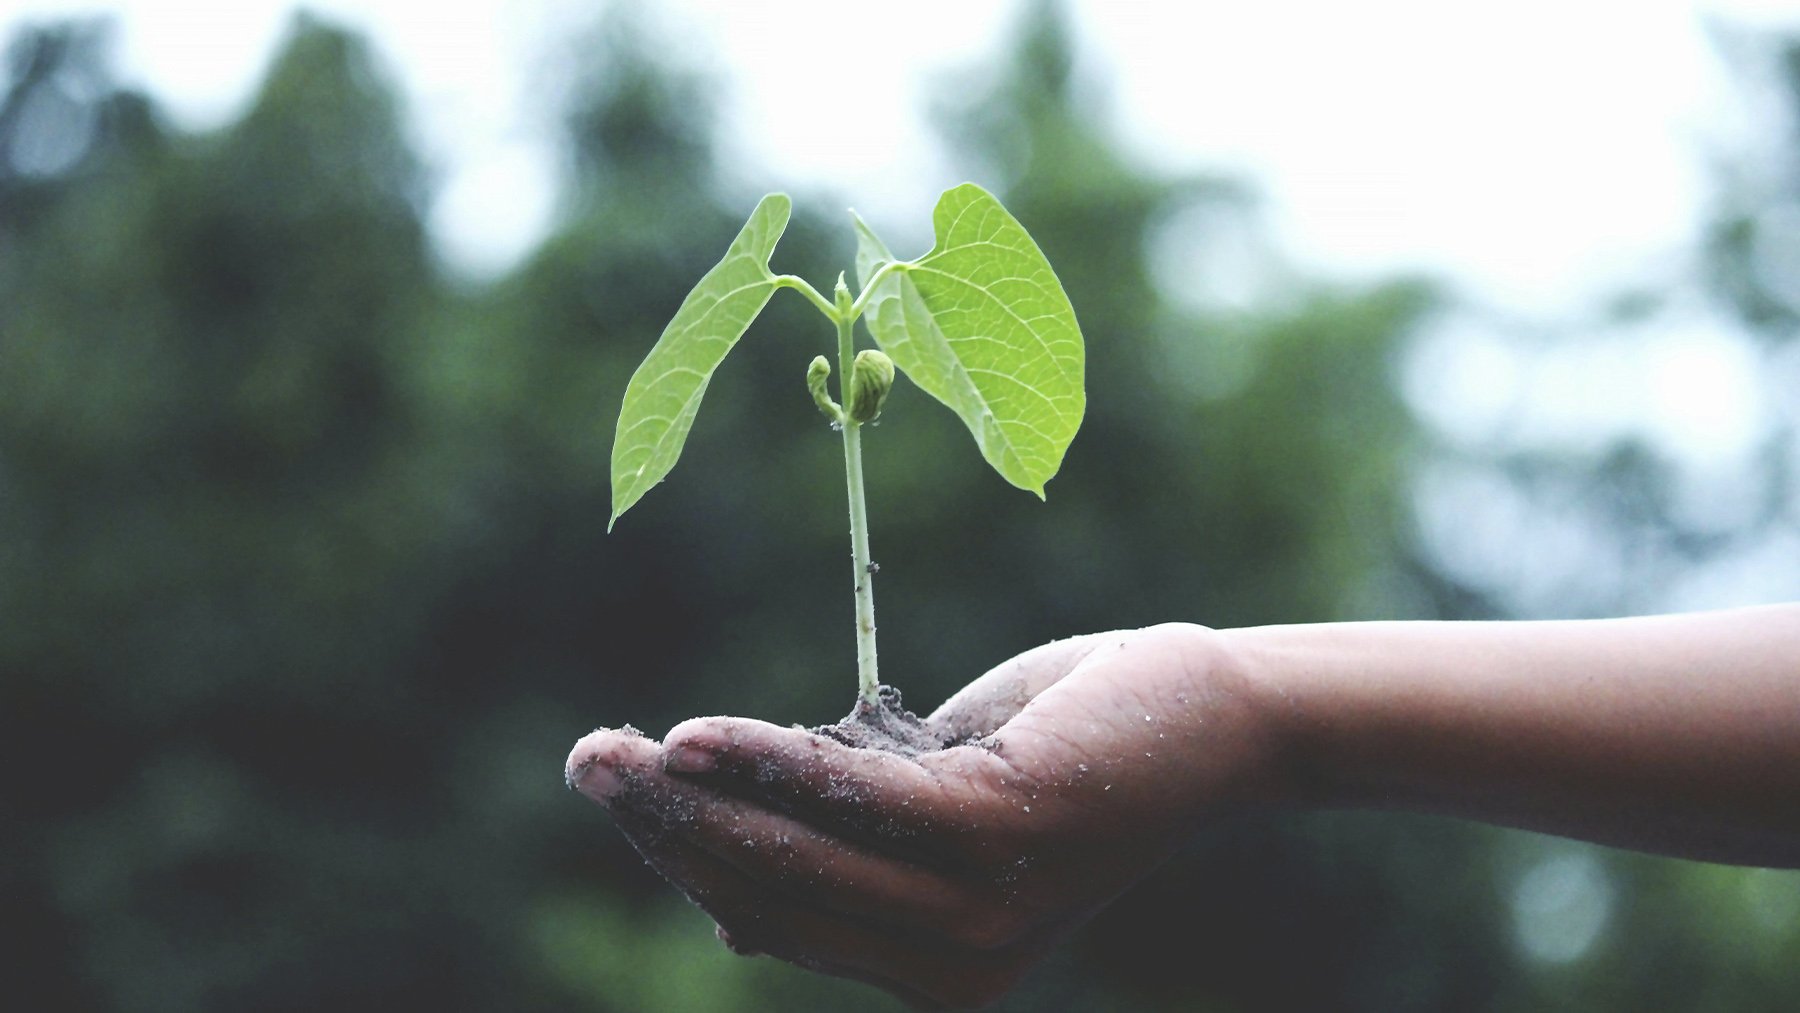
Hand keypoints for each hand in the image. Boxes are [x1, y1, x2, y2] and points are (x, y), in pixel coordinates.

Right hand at [565, 623, 1281, 1007]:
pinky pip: (852, 799)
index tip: (621, 791)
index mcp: (933, 969)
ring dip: (692, 799)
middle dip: (665, 829)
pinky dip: (768, 763)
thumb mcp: (940, 806)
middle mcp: (953, 967)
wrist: (1213, 718)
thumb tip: (727, 908)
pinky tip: (696, 736)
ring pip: (796, 855)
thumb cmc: (1069, 748)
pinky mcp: (999, 835)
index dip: (687, 858)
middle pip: (769, 894)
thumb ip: (849, 847)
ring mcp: (978, 911)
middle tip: (585, 762)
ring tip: (613, 751)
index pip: (776, 917)